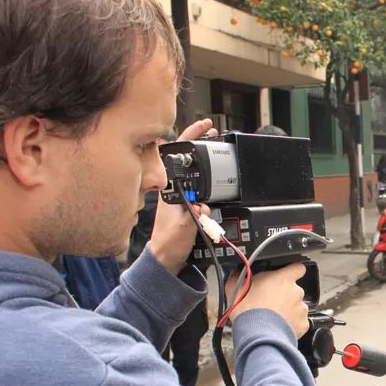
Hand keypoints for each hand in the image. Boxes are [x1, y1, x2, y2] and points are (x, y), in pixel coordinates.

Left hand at [149, 119, 217, 273]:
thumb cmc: (169, 242)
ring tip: (218, 148)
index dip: (192, 136)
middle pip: (188, 158)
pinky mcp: (187, 202)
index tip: (206, 127)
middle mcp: (174, 188)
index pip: (178, 155)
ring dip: (206, 159)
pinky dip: (208, 176)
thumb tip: (201, 206)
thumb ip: (193, 215)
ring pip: (194, 170)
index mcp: (169, 189)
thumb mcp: (182, 228)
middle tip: (214, 133)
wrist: (167, 257)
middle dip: (201, 142)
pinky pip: (199, 184)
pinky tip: (216, 173)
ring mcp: (180, 194)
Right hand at [225, 264, 308, 336]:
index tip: (286, 276)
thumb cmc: (247, 311)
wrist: (256, 334)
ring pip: (296, 306)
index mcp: (283, 279)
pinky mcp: (302, 324)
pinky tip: (279, 326)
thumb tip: (236, 272)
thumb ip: (239, 276)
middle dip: (284, 294)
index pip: (297, 268)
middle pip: (294, 289)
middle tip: (270, 302)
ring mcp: (301, 308)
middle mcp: (296, 291)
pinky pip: (299, 321)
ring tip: (273, 317)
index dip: (292, 271)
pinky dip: (292, 324)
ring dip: (288, 309)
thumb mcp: (236, 288)